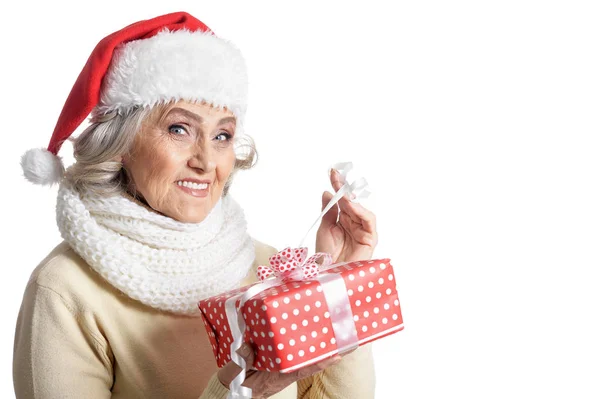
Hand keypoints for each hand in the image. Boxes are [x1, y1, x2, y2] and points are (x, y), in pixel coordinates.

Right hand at [217, 343, 341, 397]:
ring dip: (320, 352)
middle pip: (309, 363)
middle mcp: (283, 374)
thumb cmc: (234, 383)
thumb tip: (248, 344)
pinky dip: (307, 353)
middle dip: (327, 354)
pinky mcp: (278, 369)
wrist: (230, 393)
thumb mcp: (234, 372)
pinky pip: (296, 361)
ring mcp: (282, 372)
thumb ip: (240, 359)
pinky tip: (314, 344)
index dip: (319, 361)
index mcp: (275, 376)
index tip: (336, 355)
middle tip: (346, 342)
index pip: (301, 368)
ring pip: (305, 361)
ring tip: (337, 339)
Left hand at [315, 168, 377, 262]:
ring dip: (351, 199)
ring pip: (361, 209)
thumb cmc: (326, 256)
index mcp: (342, 220)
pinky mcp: (370, 238)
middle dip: (344, 188)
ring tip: (342, 193)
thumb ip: (328, 211)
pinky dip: (361, 211)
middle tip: (336, 176)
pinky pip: (369, 221)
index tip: (332, 172)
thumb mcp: (324, 228)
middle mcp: (353, 223)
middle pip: (352, 202)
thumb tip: (327, 192)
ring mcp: (362, 230)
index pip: (342, 200)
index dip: (338, 186)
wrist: (329, 274)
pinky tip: (350, 205)